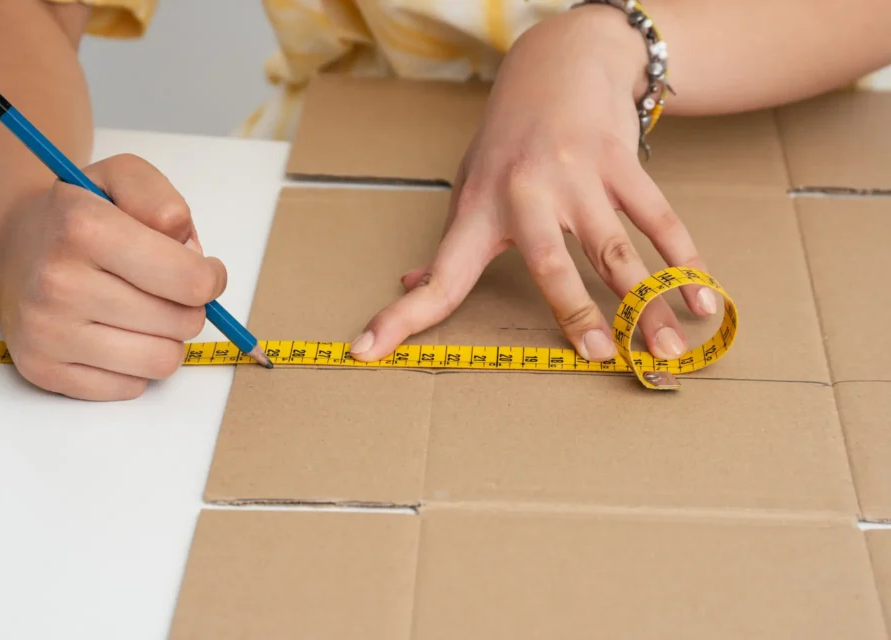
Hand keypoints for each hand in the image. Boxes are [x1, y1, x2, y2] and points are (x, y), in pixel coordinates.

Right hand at [0, 154, 226, 399]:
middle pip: (184, 323)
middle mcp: (59, 283)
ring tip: (141, 311)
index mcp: (84, 229)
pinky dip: (134, 364)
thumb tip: (191, 253)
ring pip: (162, 361)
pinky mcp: (43, 371)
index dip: (210, 277)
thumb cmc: (82, 214)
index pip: (191, 281)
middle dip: (186, 305)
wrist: (16, 243)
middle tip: (161, 288)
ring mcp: (47, 333)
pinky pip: (131, 388)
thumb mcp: (125, 178)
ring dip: (165, 338)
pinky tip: (113, 334)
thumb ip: (165, 202)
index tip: (202, 270)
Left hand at [350, 6, 716, 362]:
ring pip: (615, 249)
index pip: (439, 275)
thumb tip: (411, 282)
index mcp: (479, 211)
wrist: (561, 61)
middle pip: (551, 265)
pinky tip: (705, 297)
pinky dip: (685, 260)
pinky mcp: (620, 161)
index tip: (366, 350)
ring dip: (647, 302)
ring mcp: (577, 176)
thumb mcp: (469, 183)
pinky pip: (657, 217)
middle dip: (577, 314)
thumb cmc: (509, 137)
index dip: (402, 316)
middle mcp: (525, 194)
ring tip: (670, 348)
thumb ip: (449, 241)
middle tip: (601, 359)